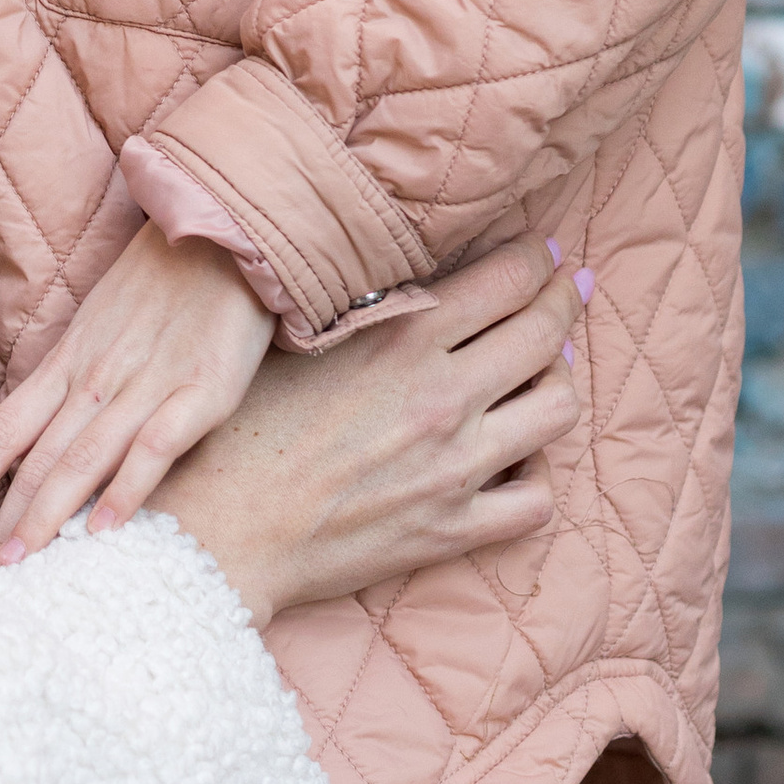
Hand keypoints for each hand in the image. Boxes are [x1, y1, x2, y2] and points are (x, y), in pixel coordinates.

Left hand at [0, 228, 274, 564]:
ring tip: (19, 565)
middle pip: (36, 458)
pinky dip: (127, 489)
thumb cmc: (162, 285)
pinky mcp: (201, 391)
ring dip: (47, 516)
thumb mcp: (100, 327)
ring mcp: (147, 384)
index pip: (3, 430)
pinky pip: (155, 445)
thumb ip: (72, 382)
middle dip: (3, 520)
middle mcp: (96, 378)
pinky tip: (105, 529)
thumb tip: (37, 439)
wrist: (228, 234)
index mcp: (69, 363)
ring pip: (83, 458)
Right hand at [146, 235, 584, 633]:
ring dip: (559, 380)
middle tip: (563, 289)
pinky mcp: (453, 530)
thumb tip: (405, 272)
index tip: (537, 250)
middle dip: (562, 301)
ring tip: (546, 370)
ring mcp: (455, 468)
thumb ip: (364, 308)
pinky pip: (535, 500)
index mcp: (401, 339)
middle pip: (545, 333)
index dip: (532, 257)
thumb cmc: (241, 430)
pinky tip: (518, 457)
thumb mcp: (298, 341)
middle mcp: (442, 397)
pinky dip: (536, 474)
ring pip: (557, 409)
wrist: (220, 533)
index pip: (505, 280)